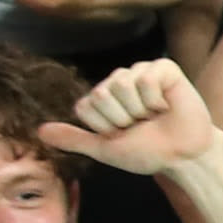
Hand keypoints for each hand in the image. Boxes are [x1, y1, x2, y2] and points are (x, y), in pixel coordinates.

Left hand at [35, 57, 220, 174]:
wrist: (183, 155)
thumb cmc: (148, 151)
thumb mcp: (105, 149)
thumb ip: (74, 139)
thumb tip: (39, 132)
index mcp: (103, 97)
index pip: (86, 106)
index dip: (105, 127)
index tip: (125, 134)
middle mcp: (119, 81)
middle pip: (101, 94)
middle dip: (123, 118)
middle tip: (143, 124)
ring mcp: (141, 72)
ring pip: (121, 85)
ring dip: (141, 109)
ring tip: (156, 115)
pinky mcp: (163, 67)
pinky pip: (146, 78)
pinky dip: (157, 98)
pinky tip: (167, 105)